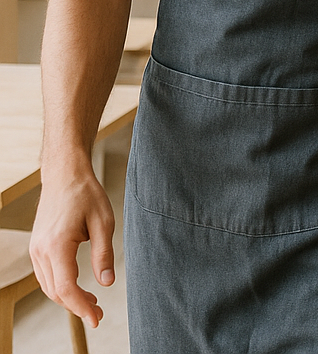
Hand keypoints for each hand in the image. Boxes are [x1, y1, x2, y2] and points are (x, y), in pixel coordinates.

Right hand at [30, 168, 115, 328]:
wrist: (65, 175)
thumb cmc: (86, 194)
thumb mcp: (104, 221)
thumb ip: (104, 253)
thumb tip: (107, 283)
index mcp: (57, 245)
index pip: (66, 287)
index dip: (81, 307)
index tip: (96, 318)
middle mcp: (41, 251)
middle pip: (56, 291)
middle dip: (77, 306)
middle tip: (99, 313)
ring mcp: (36, 249)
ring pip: (49, 286)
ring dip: (68, 298)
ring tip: (92, 301)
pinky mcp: (37, 247)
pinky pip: (46, 275)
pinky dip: (60, 286)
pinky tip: (77, 286)